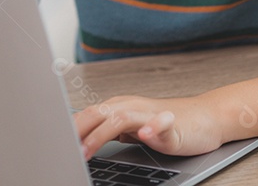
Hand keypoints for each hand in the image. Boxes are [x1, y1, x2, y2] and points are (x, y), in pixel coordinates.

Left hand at [73, 94, 225, 158]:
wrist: (205, 118)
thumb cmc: (166, 125)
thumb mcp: (131, 129)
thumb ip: (108, 132)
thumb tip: (78, 142)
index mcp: (120, 107)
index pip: (87, 115)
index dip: (68, 129)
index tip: (51, 144)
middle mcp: (132, 107)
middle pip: (98, 113)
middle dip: (77, 131)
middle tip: (61, 150)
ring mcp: (152, 115)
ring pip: (122, 119)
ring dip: (101, 134)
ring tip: (87, 151)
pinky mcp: (172, 125)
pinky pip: (162, 124)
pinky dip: (152, 129)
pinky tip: (144, 135)